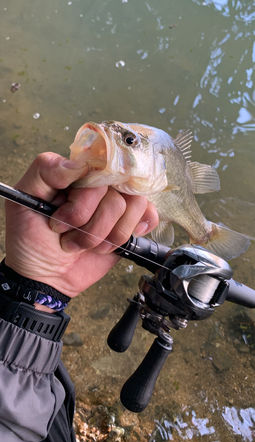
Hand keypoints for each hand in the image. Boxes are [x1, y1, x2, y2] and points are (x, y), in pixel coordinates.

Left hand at [5, 153, 158, 297]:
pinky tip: (113, 242)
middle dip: (89, 223)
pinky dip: (132, 230)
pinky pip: (149, 215)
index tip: (64, 217)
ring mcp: (115, 204)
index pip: (98, 167)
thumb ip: (45, 171)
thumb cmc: (30, 239)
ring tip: (84, 244)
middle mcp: (99, 185)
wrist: (44, 277)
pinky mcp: (128, 224)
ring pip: (133, 205)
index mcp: (75, 174)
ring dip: (106, 234)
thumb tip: (80, 164)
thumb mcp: (23, 199)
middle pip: (115, 190)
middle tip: (67, 234)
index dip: (85, 197)